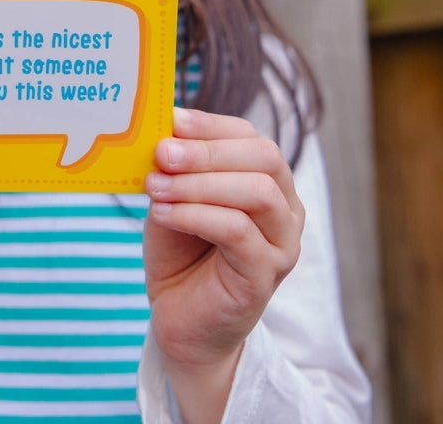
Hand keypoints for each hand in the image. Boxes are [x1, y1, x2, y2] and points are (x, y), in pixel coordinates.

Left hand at [143, 108, 303, 418]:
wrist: (182, 322)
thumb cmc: (180, 256)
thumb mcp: (173, 200)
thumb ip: (175, 170)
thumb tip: (164, 129)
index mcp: (267, 182)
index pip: (251, 138)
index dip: (212, 125)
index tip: (172, 120)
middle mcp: (286, 209)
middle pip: (264, 158)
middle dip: (208, 150)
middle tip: (162, 152)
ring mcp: (282, 243)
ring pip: (258, 192)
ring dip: (200, 183)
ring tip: (156, 186)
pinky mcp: (265, 274)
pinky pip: (238, 231)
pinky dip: (196, 215)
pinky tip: (163, 213)